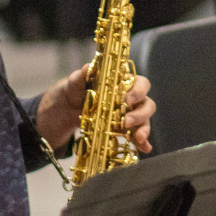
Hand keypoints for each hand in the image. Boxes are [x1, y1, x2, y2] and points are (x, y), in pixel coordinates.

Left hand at [37, 63, 155, 153]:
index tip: (127, 98)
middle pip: (146, 103)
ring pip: (144, 120)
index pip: (140, 83)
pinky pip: (137, 136)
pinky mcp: (125, 130)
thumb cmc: (76, 90)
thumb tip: (88, 67)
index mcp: (124, 83)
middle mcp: (131, 99)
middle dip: (140, 113)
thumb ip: (82, 74)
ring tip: (138, 138)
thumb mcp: (76, 82)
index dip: (138, 91)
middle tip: (126, 121)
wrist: (68, 109)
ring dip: (143, 128)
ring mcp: (130, 115)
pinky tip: (145, 148)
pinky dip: (143, 142)